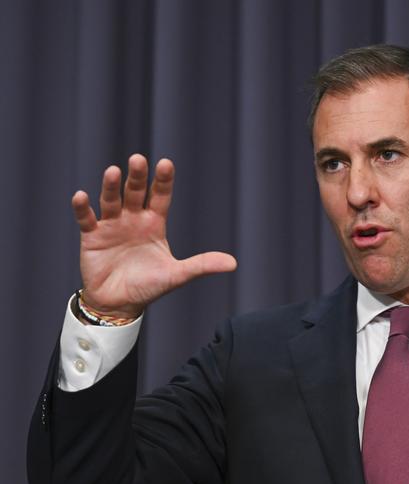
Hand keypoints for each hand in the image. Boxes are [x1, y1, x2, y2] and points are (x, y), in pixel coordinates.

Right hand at [71, 154, 236, 318]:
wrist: (119, 304)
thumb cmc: (149, 286)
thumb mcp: (177, 275)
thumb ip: (203, 265)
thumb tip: (233, 264)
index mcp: (154, 223)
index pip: (161, 196)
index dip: (163, 181)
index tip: (166, 163)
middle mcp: (133, 219)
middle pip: (135, 192)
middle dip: (137, 177)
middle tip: (138, 159)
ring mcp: (112, 225)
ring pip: (111, 200)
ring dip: (111, 187)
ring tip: (112, 171)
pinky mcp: (92, 236)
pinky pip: (86, 219)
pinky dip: (83, 208)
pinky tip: (82, 196)